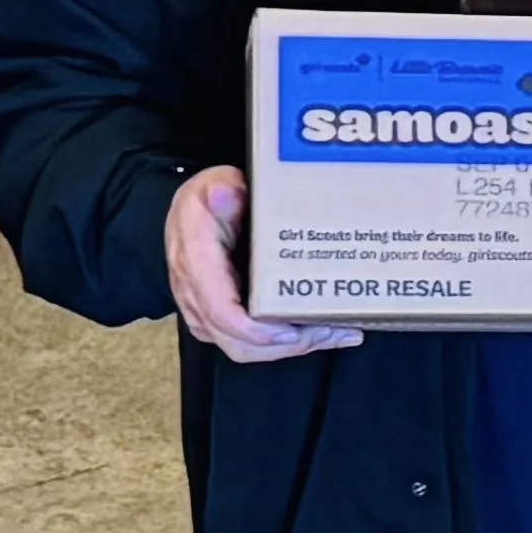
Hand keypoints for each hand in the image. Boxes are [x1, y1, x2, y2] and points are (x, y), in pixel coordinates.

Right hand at [164, 166, 359, 361]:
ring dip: (294, 346)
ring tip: (338, 333)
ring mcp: (206, 311)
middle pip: (239, 342)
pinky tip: (321, 332)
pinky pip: (250, 343)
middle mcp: (197, 296)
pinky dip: (286, 343)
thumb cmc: (208, 198)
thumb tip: (226, 194)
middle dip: (289, 344)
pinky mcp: (220, 319)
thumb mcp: (213, 184)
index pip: (219, 312)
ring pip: (247, 348)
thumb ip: (221, 190)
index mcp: (196, 264)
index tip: (290, 332)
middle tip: (334, 331)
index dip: (254, 330)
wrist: (193, 211)